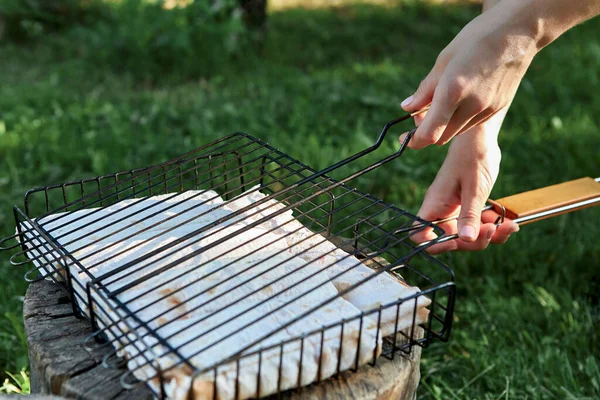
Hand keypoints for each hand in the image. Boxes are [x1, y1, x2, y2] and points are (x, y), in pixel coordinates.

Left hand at [399, 1, 538, 147]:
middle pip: (441, 137)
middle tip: (420, 115)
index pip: (429, 133)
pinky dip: (460, 119)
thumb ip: (425, 89)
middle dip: (427, 132)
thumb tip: (407, 108)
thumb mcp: (444, 60)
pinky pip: (472, 123)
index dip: (414, 141)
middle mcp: (471, 105)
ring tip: (440, 103)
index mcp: (453, 91)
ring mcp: (487, 109)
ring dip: (444, 126)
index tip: (404, 138)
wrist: (519, 31)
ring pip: (456, 131)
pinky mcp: (498, 108)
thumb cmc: (477, 39)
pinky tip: (460, 100)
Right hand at [409, 110, 518, 254]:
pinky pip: (479, 226)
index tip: (456, 243)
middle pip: (451, 241)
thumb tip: (465, 240)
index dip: (434, 244)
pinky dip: (494, 228)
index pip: (420, 234)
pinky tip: (509, 222)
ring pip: (468, 236)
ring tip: (508, 226)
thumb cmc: (472, 157)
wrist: (481, 140)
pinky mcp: (470, 208)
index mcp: (435, 205)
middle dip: (474, 241)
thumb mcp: (474, 189)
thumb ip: (469, 215)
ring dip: (489, 236)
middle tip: (493, 230)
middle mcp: (443, 211)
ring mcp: (456, 211)